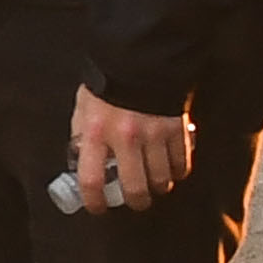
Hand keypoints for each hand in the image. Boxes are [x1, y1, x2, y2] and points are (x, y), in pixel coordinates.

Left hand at [67, 87, 194, 212]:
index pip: (91, 179)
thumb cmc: (107, 83)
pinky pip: (182, 164)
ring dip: (158, 187)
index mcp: (96, 131)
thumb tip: (81, 162)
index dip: (94, 201)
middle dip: (136, 201)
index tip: (98, 207)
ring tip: (154, 183)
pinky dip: (178, 171)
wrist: (139, 56)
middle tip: (136, 200)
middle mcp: (125, 138)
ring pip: (161, 180)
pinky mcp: (176, 129)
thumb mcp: (84, 108)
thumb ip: (82, 136)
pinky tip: (172, 169)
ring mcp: (154, 135)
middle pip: (135, 189)